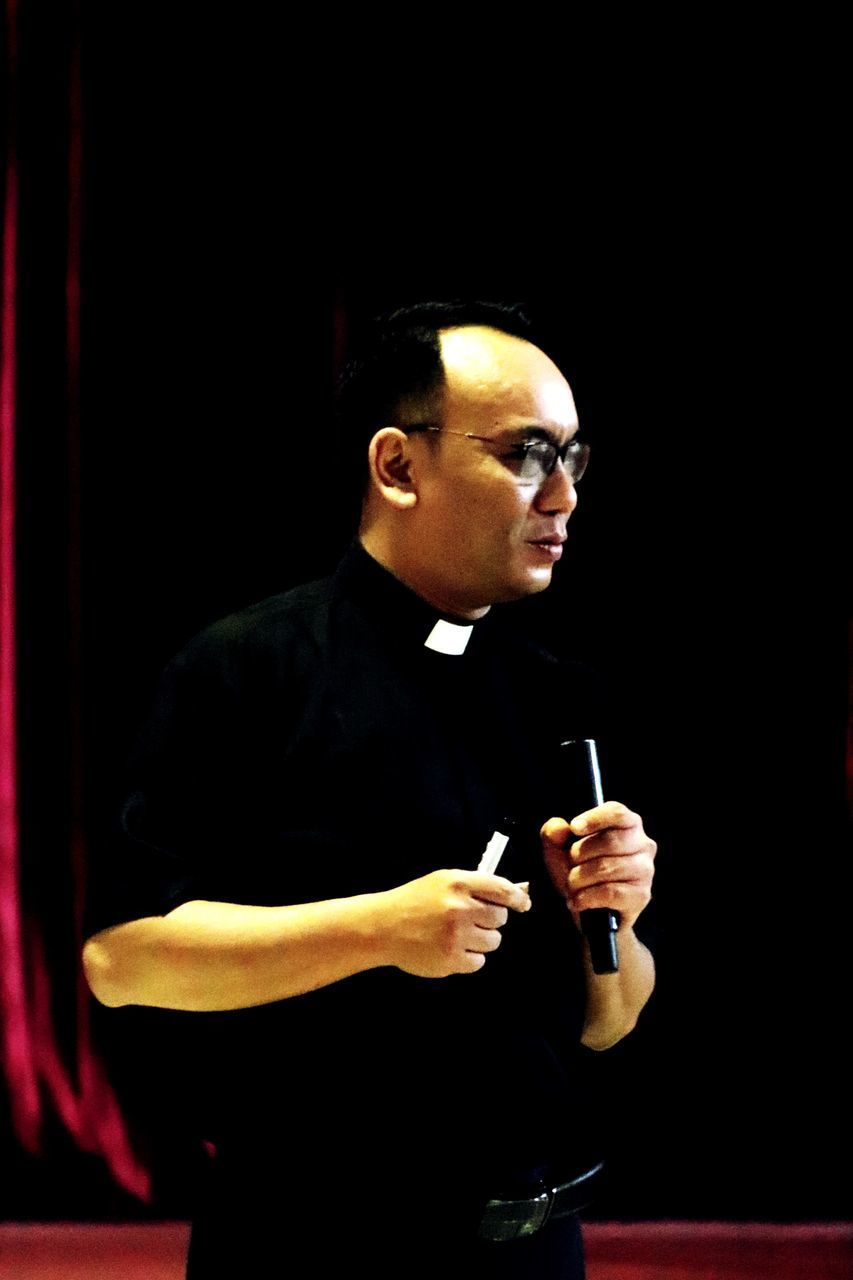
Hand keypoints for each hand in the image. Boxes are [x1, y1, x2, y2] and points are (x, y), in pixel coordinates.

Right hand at [379, 869, 531, 977]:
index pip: (503, 890)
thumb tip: (521, 890)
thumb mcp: (445, 882)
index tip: (523, 903)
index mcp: (459, 884)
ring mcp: (456, 937)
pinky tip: (451, 948)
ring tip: (459, 934)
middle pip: (500, 918)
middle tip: (472, 919)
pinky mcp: (451, 960)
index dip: (518, 898)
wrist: (383, 926)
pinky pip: (479, 962)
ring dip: (481, 939)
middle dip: (491, 920)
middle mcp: (460, 909)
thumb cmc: (416, 901)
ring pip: (493, 942)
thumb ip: (480, 886)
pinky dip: (469, 957)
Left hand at [540, 802, 655, 933]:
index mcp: (628, 825)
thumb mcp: (558, 852)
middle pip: (610, 841)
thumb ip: (552, 835)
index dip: (595, 818)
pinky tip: (577, 901)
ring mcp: (645, 871)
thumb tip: (558, 828)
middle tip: (570, 867)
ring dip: (579, 879)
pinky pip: (610, 892)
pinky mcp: (641, 896)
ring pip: (608, 868)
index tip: (574, 827)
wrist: (589, 913)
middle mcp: (643, 845)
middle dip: (580, 855)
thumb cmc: (578, 872)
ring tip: (572, 886)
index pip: (617, 813)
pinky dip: (587, 897)